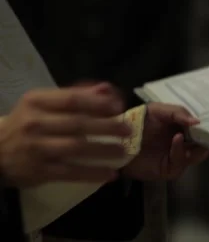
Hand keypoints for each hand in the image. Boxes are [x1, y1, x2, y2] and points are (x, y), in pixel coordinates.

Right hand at [0, 83, 131, 186]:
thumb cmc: (27, 123)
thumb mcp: (43, 104)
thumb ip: (74, 96)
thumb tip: (107, 89)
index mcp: (37, 101)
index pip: (72, 99)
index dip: (97, 102)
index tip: (119, 106)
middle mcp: (36, 123)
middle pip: (77, 123)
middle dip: (106, 126)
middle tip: (128, 129)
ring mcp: (37, 148)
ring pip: (76, 147)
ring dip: (103, 150)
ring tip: (124, 151)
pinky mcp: (39, 171)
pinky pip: (71, 173)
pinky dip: (92, 173)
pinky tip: (110, 174)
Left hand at [122, 103, 208, 179]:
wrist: (115, 142)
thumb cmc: (137, 122)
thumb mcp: (157, 110)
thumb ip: (178, 112)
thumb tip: (197, 121)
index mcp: (182, 129)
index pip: (202, 130)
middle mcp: (183, 144)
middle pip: (204, 144)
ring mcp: (177, 157)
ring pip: (197, 155)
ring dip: (198, 145)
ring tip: (193, 132)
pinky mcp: (169, 169)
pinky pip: (180, 161)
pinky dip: (180, 150)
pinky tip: (176, 139)